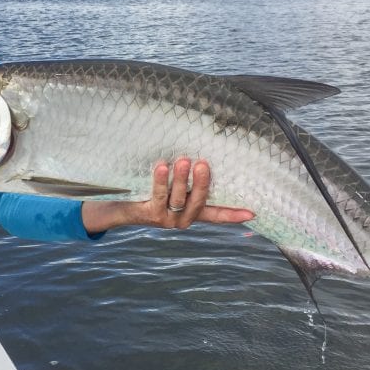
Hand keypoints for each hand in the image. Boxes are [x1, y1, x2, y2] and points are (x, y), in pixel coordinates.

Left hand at [81, 158, 253, 231]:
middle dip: (202, 183)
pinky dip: (160, 180)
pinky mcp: (149, 214)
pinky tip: (162, 167)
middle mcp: (181, 219)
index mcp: (190, 212)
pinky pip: (157, 195)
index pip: (216, 215)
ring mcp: (166, 219)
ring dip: (181, 179)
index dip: (234, 214)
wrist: (116, 207)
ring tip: (183, 160)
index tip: (253, 212)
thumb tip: (198, 150)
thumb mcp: (170, 185)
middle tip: (204, 164)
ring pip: (178, 198)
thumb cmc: (147, 190)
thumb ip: (185, 177)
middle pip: (198, 202)